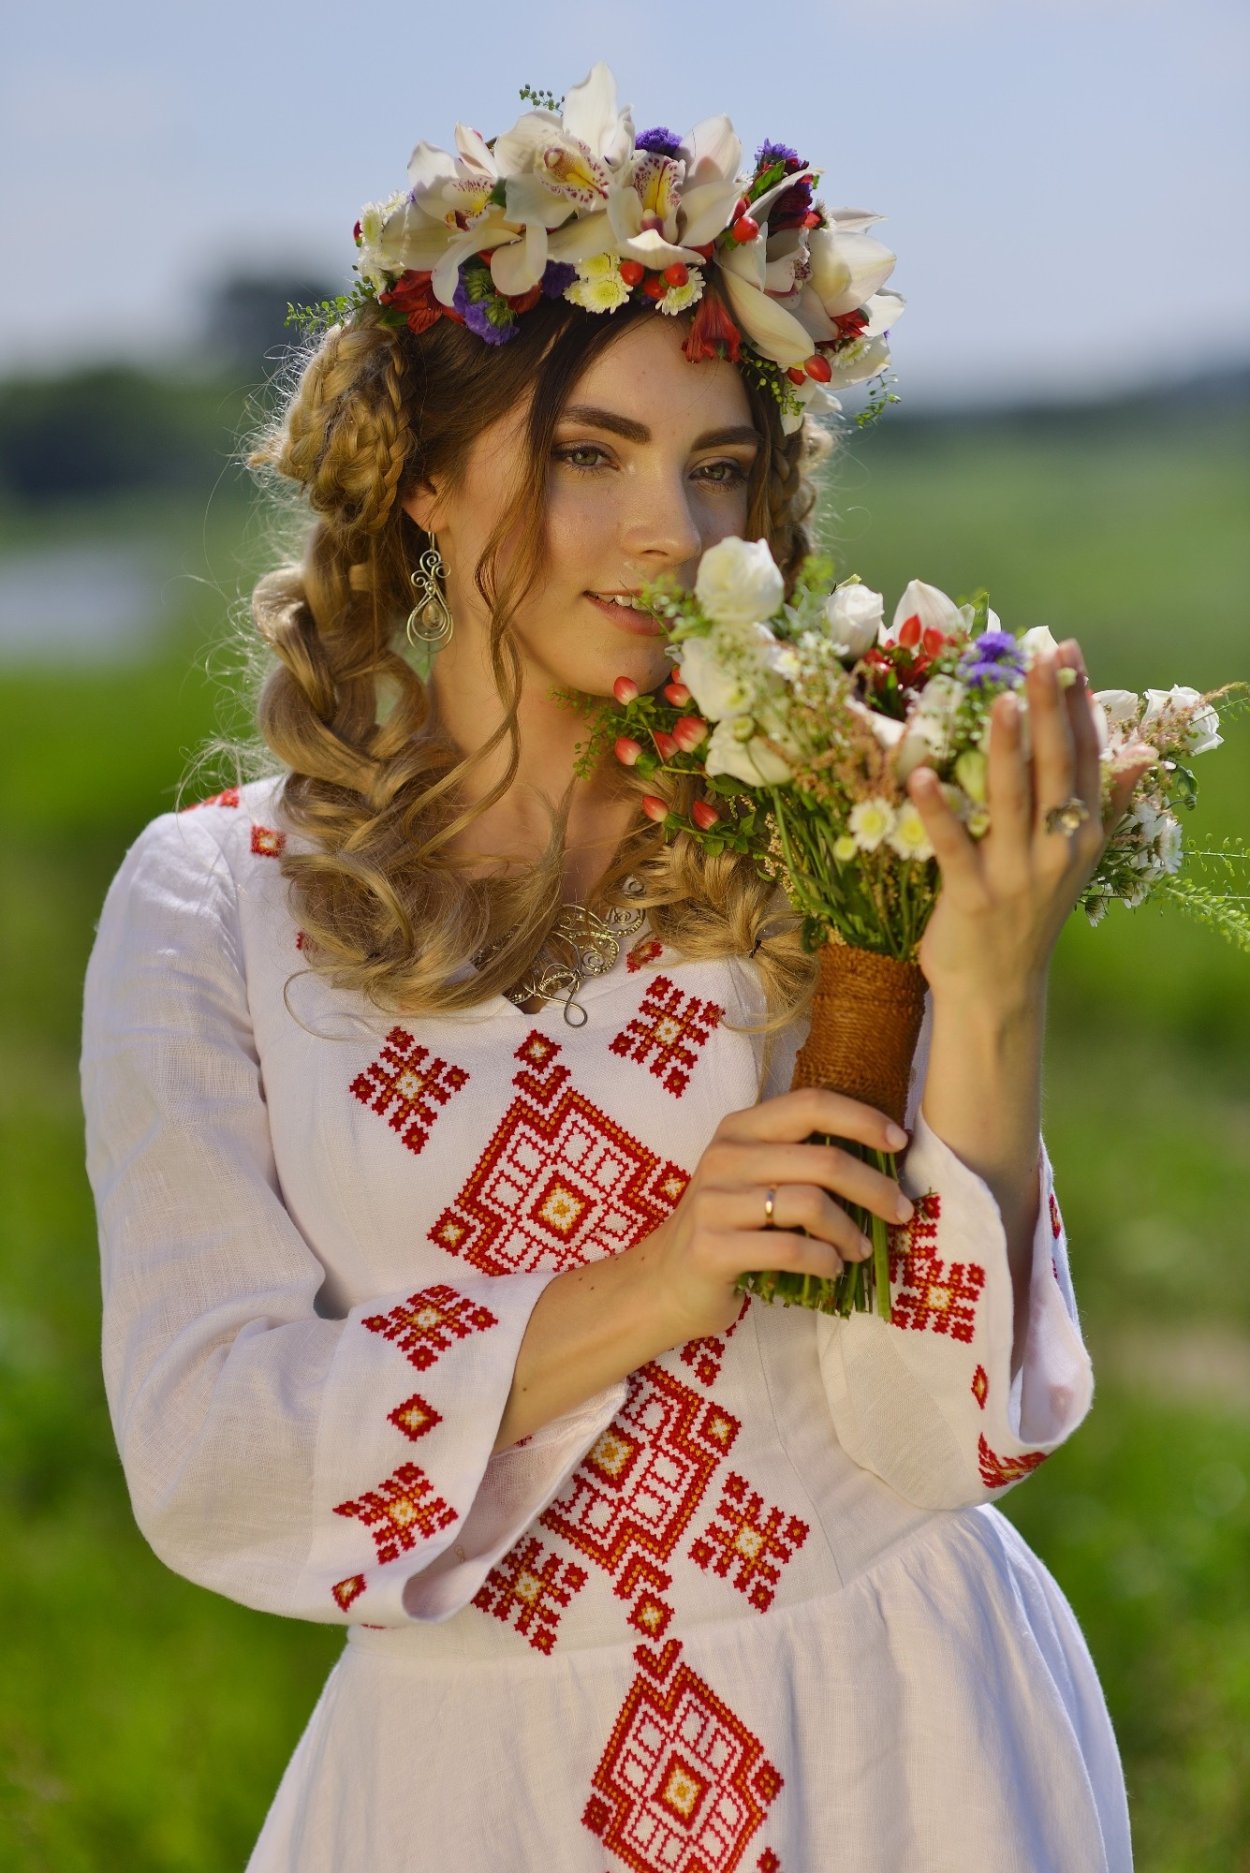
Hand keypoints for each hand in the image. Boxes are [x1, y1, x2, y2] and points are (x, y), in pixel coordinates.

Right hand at [633, 1087, 914, 1344]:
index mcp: (739, 1128)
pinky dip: (824, 1261)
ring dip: (850, 1231)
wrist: (665, 1282)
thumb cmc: (727, 1227)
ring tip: (860, 1249)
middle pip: (823, 1160)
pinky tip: (831, 1268)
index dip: (862, 1119)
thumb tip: (882, 1159)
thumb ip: (799, 1161)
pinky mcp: (714, 1248)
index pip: (811, 1104)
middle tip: (901, 1212)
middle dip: (875, 1188)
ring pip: (811, 1204)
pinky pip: (791, 1249)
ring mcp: (715, 1201)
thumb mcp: (753, 1178)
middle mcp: (725, 1156)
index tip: (899, 1143)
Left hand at [906, 639, 1154, 1002]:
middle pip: (1055, 768)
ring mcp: (1017, 875)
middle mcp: (1058, 850)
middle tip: (1041, 654)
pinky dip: (939, 811)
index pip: (1084, 756)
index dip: (1076, 702)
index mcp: (1083, 834)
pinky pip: (955, 846)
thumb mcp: (1075, 860)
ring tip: (1002, 699)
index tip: (1066, 651)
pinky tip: (922, 775)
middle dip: (1049, 708)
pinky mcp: (973, 898)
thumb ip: (1102, 802)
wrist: (998, 990)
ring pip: (1013, 800)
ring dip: (1008, 748)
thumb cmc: (1029, 915)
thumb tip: (1139, 750)